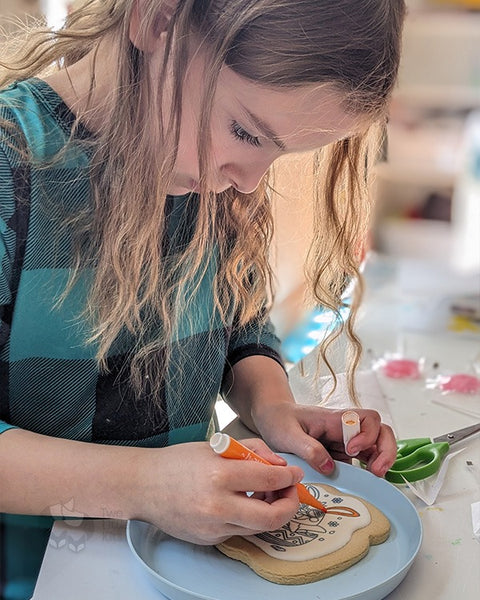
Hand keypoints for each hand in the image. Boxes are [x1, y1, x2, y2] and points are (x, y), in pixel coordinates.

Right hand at [134, 440, 303, 544]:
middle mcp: (217, 506)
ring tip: (268, 495)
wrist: (144, 485)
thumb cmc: (179, 461)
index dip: (289, 476)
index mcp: (219, 475)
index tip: (295, 473)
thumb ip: (253, 451)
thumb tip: (280, 464)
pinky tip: (245, 503)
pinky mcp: (209, 539)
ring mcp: (212, 527)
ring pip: (258, 528)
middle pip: (272, 518)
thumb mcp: (217, 446)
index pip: (269, 479)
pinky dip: (249, 518)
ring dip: (272, 512)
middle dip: (290, 505)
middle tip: (290, 491)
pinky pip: (239, 531)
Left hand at [252, 403, 396, 477]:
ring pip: (376, 448)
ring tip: (375, 479)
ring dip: (381, 462)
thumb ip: (309, 449)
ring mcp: (346, 442)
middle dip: (386, 451)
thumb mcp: (289, 435)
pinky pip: (362, 463)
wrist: (273, 418)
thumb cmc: (281, 420)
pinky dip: (367, 473)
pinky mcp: (342, 455)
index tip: (352, 450)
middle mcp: (346, 429)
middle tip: (377, 472)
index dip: (368, 435)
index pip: (368, 419)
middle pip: (381, 432)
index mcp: (335, 419)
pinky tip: (363, 485)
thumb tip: (330, 467)